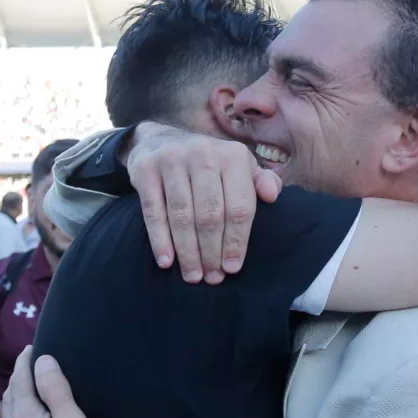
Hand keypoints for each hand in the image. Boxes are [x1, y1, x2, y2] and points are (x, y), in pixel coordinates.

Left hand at [0, 347, 100, 417]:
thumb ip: (56, 389)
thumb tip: (43, 360)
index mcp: (24, 417)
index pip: (20, 379)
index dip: (25, 360)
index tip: (31, 347)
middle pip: (9, 396)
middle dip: (18, 376)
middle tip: (29, 362)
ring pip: (6, 416)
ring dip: (14, 397)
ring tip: (26, 388)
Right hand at [127, 122, 281, 284]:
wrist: (162, 139)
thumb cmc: (211, 165)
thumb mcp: (240, 167)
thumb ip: (262, 182)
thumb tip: (272, 196)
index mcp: (233, 156)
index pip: (239, 207)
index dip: (236, 241)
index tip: (232, 269)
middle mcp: (203, 153)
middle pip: (210, 214)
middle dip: (212, 252)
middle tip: (212, 278)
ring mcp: (172, 159)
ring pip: (182, 215)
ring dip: (188, 252)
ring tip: (193, 276)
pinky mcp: (145, 168)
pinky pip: (153, 211)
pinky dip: (160, 239)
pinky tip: (166, 261)